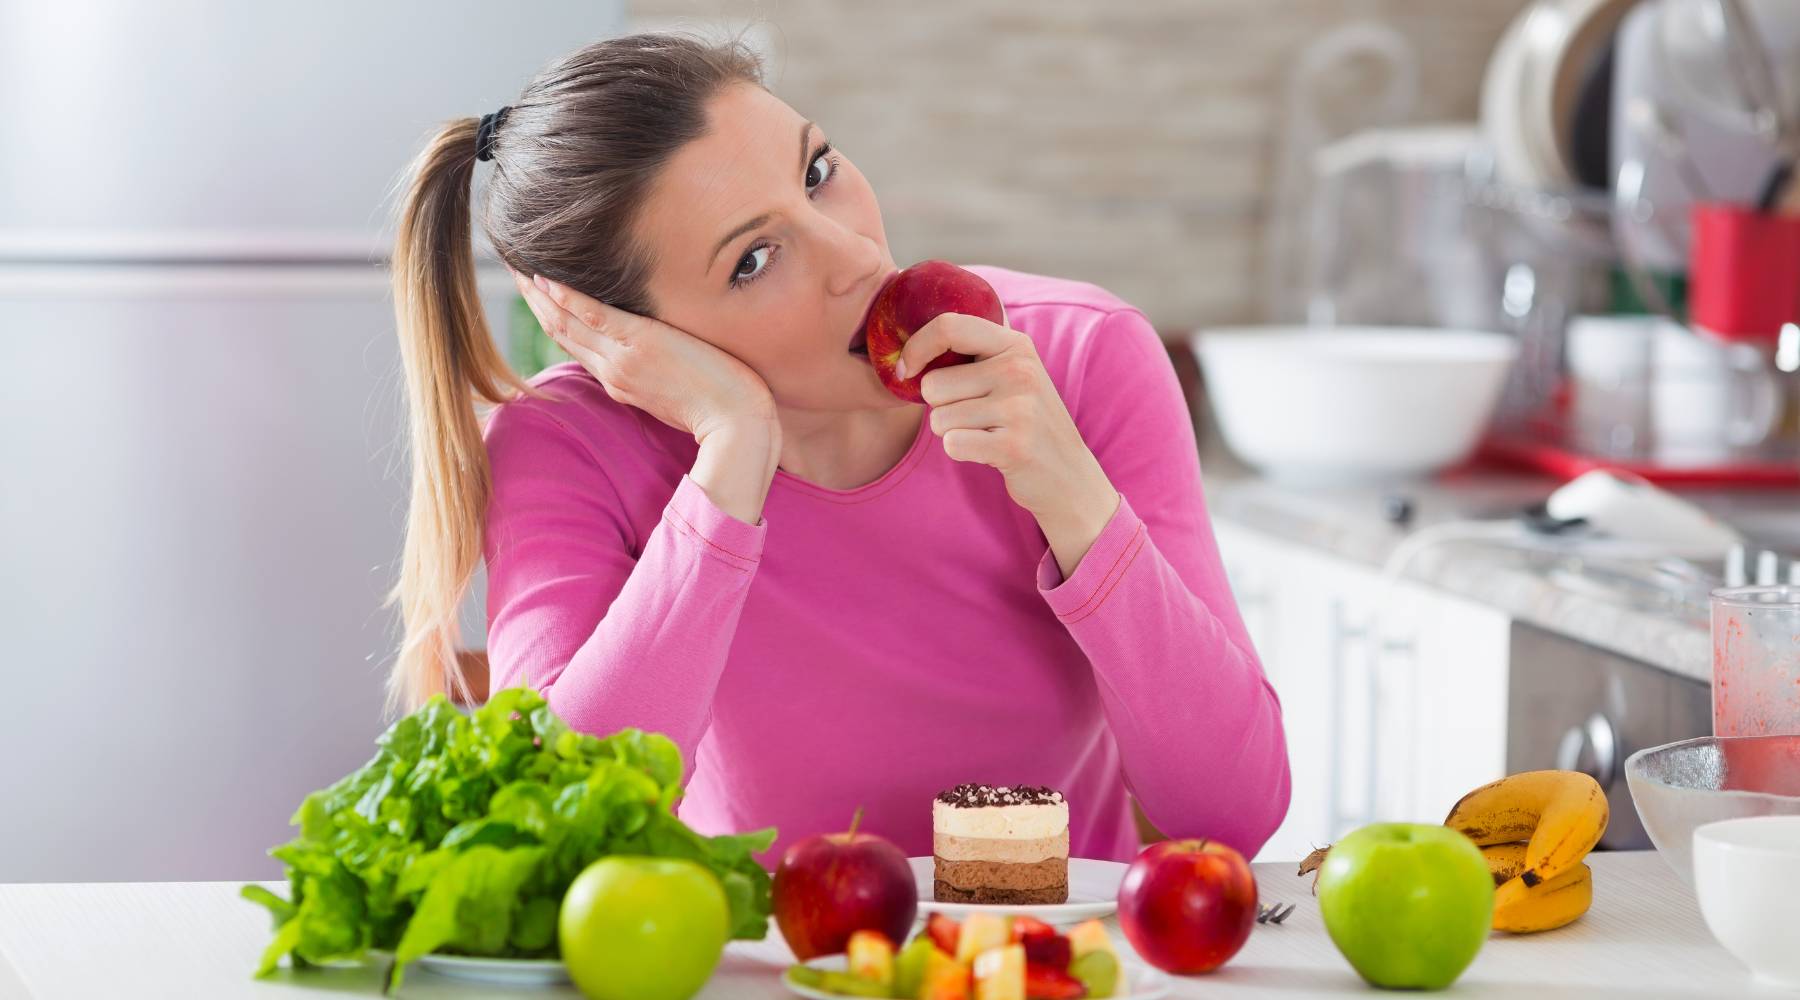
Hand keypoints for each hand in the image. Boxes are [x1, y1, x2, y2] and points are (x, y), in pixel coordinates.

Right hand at [514, 271, 775, 443]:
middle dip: (538, 303)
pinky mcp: (640, 344)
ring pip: (568, 323)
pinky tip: (546, 279)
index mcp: (621, 384)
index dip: (555, 321)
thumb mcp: (679, 394)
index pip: (579, 348)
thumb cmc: (723, 411)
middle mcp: (613, 373)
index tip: (540, 298)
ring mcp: (623, 359)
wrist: (737, 426)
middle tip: (516, 273)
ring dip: (541, 295)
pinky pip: (593, 315)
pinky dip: (567, 297)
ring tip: (520, 268)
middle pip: (563, 333)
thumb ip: (659, 375)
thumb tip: (661, 359)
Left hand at [903, 313, 1117, 530]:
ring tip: (987, 434)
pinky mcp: (1014, 446)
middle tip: (976, 416)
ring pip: (939, 418)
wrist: (1068, 474)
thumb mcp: (1012, 373)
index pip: (949, 326)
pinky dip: (961, 451)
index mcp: (1016, 345)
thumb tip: (911, 348)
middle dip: (941, 406)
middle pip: (933, 384)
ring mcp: (1020, 408)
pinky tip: (989, 451)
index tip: (905, 369)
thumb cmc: (1024, 421)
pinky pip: (952, 444)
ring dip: (952, 432)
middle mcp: (1019, 370)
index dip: (916, 346)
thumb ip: (973, 352)